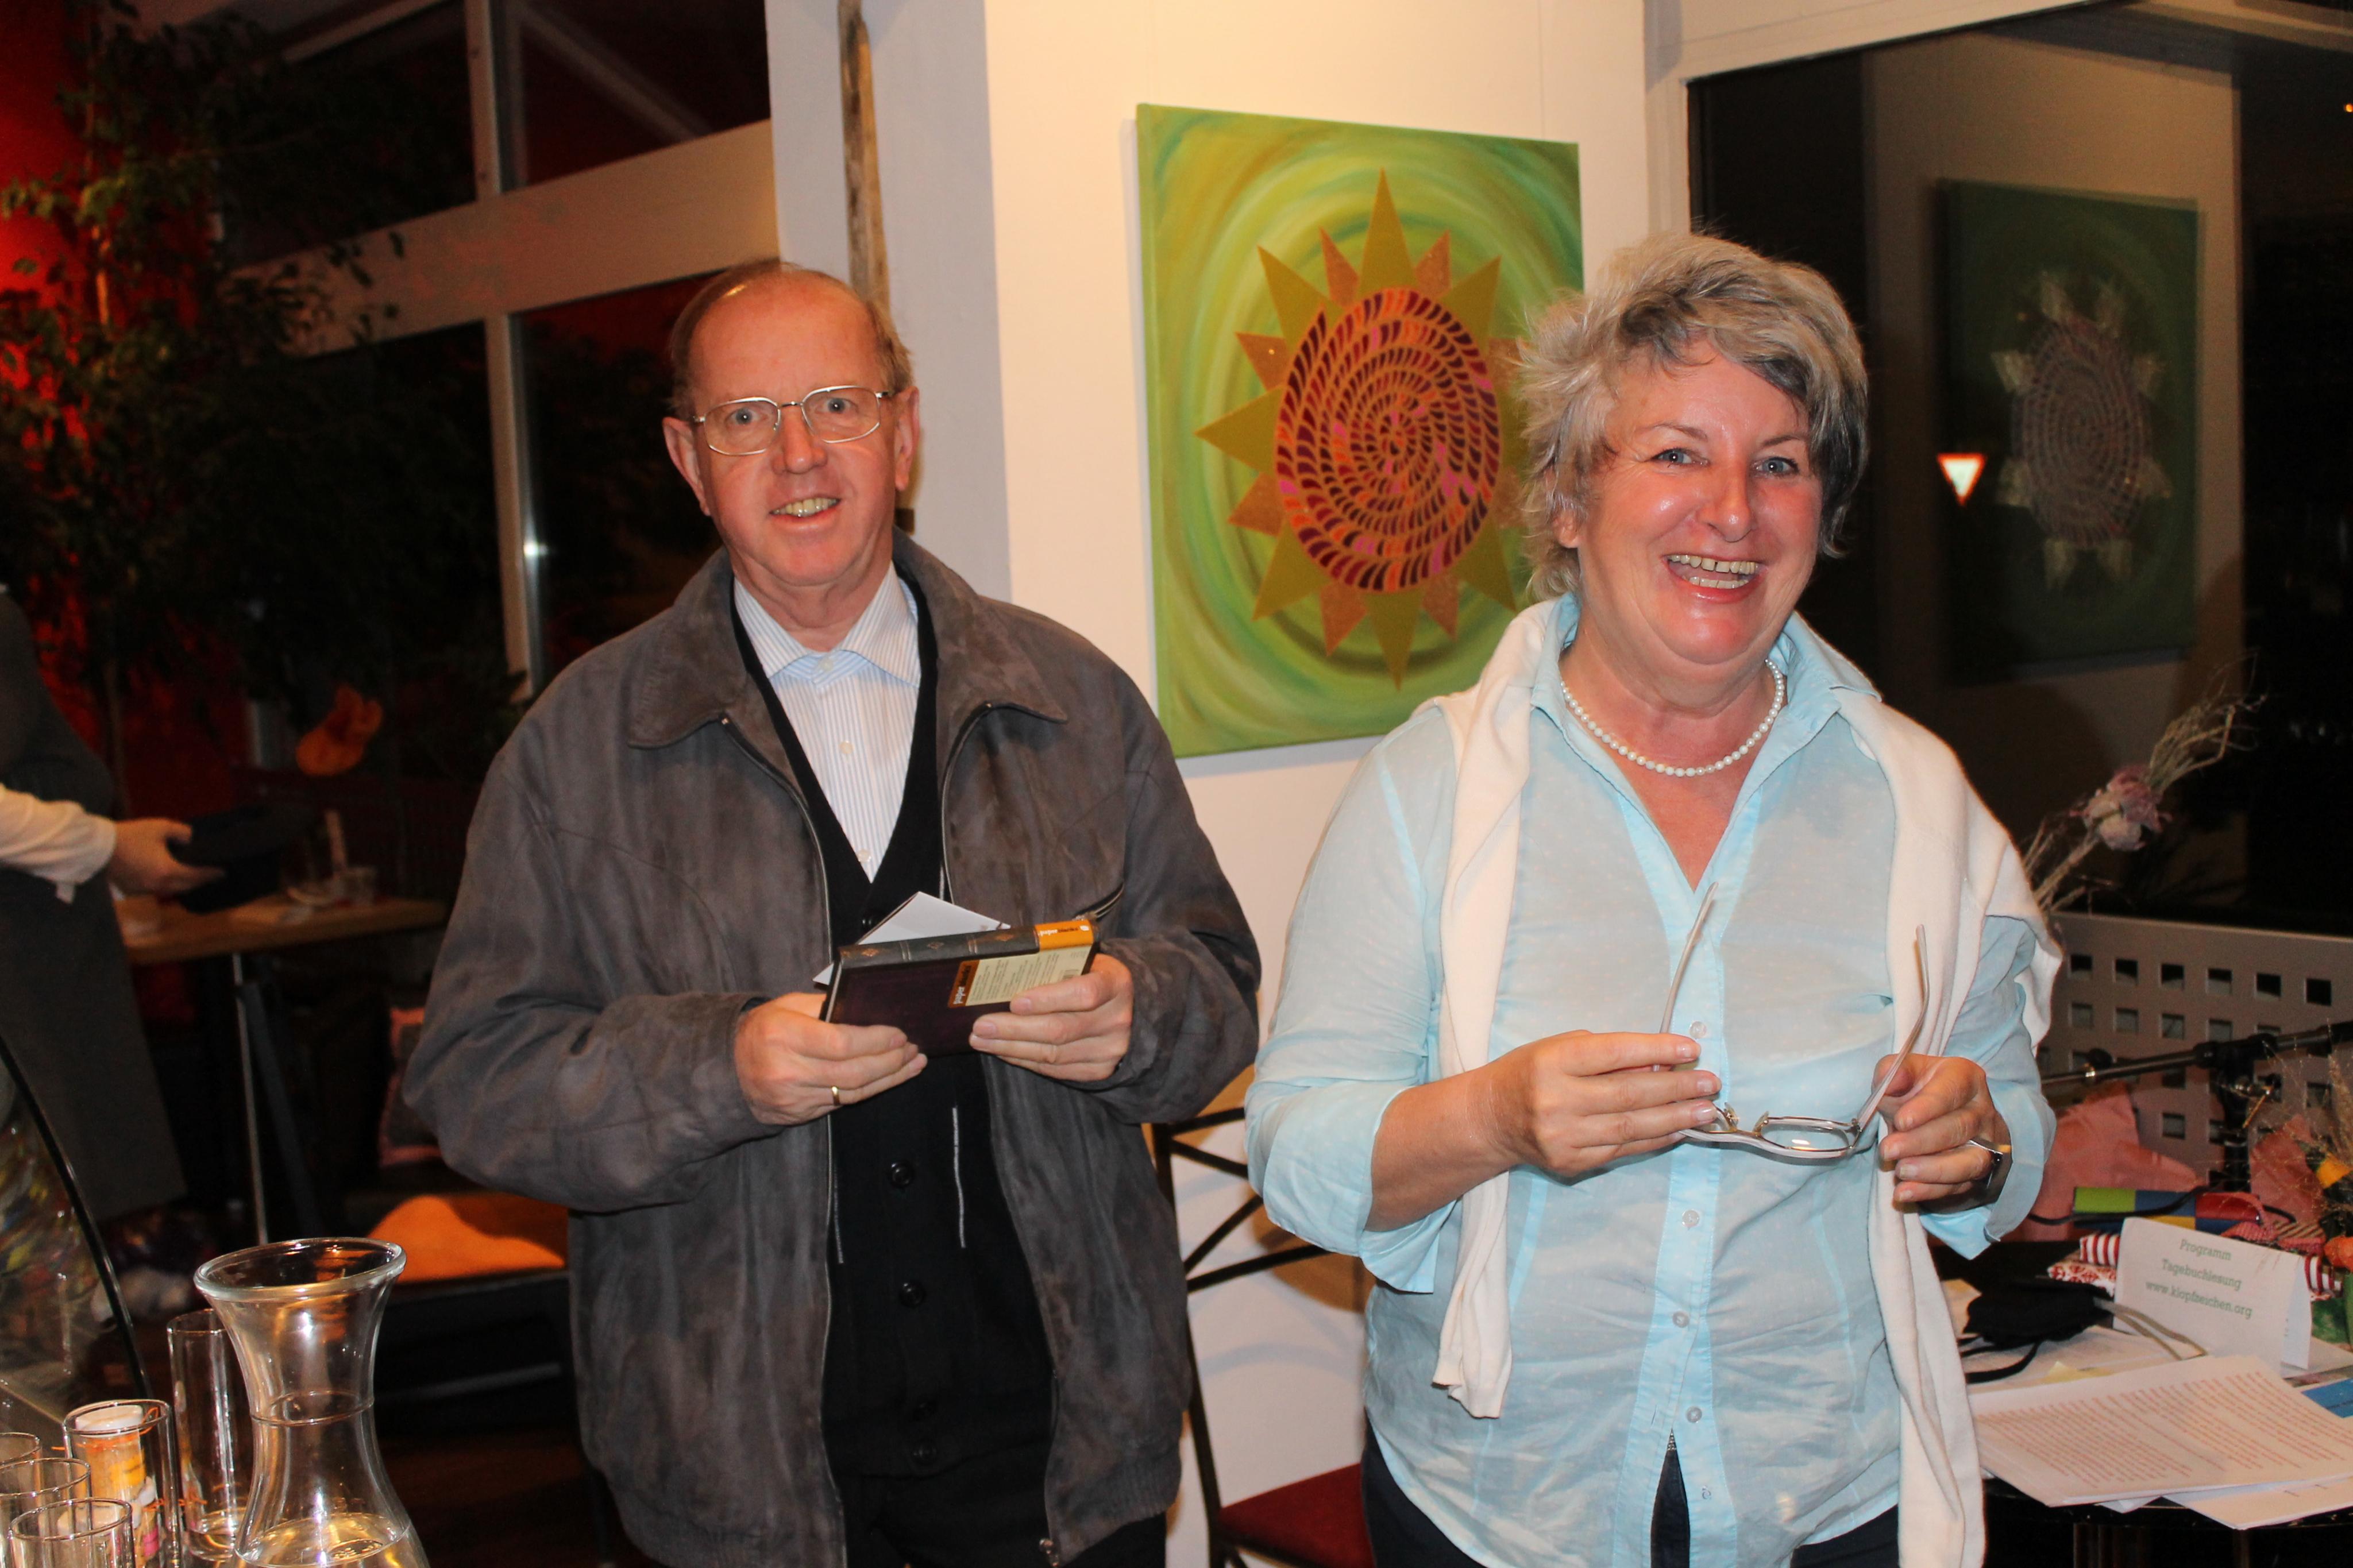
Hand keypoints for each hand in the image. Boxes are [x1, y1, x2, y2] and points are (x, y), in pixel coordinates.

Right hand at [106, 819, 221, 896]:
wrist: (97, 847)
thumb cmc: (130, 836)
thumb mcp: (160, 827)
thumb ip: (181, 832)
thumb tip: (190, 839)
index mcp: (168, 871)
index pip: (197, 875)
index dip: (211, 874)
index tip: (223, 871)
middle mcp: (158, 885)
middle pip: (186, 886)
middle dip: (200, 881)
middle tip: (211, 875)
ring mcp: (144, 890)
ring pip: (171, 890)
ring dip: (183, 884)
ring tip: (193, 876)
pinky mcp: (133, 891)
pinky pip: (156, 890)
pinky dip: (166, 885)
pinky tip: (169, 878)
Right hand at [734, 992, 923, 1125]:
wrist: (727, 1070)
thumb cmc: (762, 1030)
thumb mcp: (786, 1006)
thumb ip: (826, 1006)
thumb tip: (869, 1011)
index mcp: (783, 1035)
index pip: (841, 1043)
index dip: (876, 1041)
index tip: (899, 1034)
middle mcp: (787, 1070)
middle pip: (853, 1072)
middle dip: (891, 1061)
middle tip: (913, 1049)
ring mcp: (792, 1098)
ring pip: (853, 1093)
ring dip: (889, 1079)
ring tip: (912, 1064)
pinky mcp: (798, 1114)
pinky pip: (841, 1104)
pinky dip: (869, 1091)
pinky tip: (888, 1079)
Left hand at [968, 954, 1132, 1082]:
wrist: (1127, 1007)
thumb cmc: (1091, 977)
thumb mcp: (1083, 961)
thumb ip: (1052, 964)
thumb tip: (1000, 972)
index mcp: (1116, 984)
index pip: (1083, 994)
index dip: (1047, 999)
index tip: (1014, 1002)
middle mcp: (1117, 1019)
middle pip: (1061, 1029)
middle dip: (1015, 1029)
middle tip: (981, 1026)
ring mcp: (1109, 1049)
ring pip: (1054, 1054)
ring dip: (1012, 1048)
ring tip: (982, 1040)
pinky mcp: (1098, 1070)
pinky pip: (1056, 1070)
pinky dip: (1025, 1060)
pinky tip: (1004, 1051)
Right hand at [1481, 1030, 1721, 1179]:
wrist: (1490, 1118)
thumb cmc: (1530, 1072)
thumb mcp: (1561, 1049)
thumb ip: (1608, 1055)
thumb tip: (1662, 1066)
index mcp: (1552, 1062)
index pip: (1614, 1053)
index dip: (1657, 1051)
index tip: (1692, 1050)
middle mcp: (1556, 1100)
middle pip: (1629, 1094)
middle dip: (1677, 1088)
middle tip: (1711, 1082)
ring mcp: (1563, 1137)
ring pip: (1632, 1127)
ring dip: (1675, 1117)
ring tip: (1705, 1109)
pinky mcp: (1571, 1163)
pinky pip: (1623, 1150)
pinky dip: (1655, 1139)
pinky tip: (1678, 1129)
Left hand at [1875, 1054, 2008, 1206]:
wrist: (1940, 1114)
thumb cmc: (1918, 1089)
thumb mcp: (1905, 1072)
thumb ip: (1895, 1071)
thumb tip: (1891, 1081)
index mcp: (1965, 1078)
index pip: (1951, 1091)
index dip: (1927, 1107)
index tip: (1902, 1121)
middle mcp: (1981, 1111)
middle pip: (1959, 1128)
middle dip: (1921, 1142)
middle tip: (1888, 1149)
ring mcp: (1984, 1144)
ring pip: (1967, 1162)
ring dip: (1932, 1170)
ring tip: (1900, 1171)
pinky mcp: (1977, 1172)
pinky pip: (1959, 1186)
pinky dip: (1930, 1191)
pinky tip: (1905, 1192)